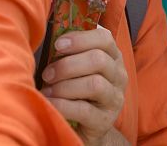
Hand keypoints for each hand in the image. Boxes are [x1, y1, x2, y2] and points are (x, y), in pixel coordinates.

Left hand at [40, 25, 128, 145]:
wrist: (86, 127)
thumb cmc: (77, 90)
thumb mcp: (77, 69)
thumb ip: (70, 53)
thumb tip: (50, 38)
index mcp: (113, 57)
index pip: (105, 38)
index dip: (80, 39)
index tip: (58, 45)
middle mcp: (119, 76)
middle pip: (98, 60)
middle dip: (67, 65)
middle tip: (47, 73)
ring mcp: (115, 99)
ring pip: (94, 84)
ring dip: (65, 85)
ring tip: (48, 90)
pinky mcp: (105, 121)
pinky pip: (84, 110)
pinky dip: (63, 105)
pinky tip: (50, 103)